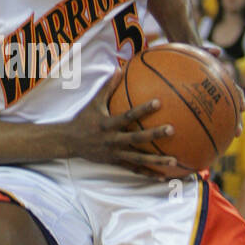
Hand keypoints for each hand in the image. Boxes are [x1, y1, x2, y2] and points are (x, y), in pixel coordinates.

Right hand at [63, 66, 190, 179]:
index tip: (159, 102)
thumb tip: (121, 68)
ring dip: (157, 161)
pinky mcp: (116, 163)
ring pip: (138, 159)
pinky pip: (135, 170)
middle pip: (136, 139)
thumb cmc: (85, 119)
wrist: (70, 142)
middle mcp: (112, 140)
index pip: (128, 116)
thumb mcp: (94, 102)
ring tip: (175, 160)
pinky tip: (164, 176)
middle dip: (154, 134)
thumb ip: (108, 87)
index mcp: (108, 124)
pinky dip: (149, 174)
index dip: (143, 109)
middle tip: (172, 130)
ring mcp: (115, 153)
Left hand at [202, 42, 244, 134]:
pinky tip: (202, 139)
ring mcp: (212, 100)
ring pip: (222, 116)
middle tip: (238, 133)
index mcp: (222, 82)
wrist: (187, 59)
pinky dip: (207, 128)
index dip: (240, 100)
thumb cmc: (194, 54)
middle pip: (232, 109)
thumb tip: (218, 51)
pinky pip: (206, 118)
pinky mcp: (202, 105)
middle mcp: (220, 93)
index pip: (235, 92)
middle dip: (237, 121)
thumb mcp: (199, 51)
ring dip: (226, 128)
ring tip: (225, 140)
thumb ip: (208, 50)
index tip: (243, 108)